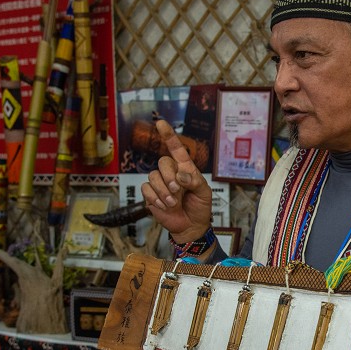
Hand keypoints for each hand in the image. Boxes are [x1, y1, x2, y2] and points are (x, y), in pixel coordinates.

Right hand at [140, 119, 212, 243]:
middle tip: (177, 190)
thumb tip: (180, 175)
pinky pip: (146, 189)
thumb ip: (195, 181)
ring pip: (153, 176)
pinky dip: (156, 198)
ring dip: (164, 191)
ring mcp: (159, 183)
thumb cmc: (200, 207)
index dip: (168, 135)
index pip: (176, 148)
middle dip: (169, 177)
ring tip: (174, 202)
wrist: (191, 226)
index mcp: (185, 168)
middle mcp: (170, 172)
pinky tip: (165, 206)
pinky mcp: (151, 195)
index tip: (160, 123)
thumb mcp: (204, 193)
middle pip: (162, 162)